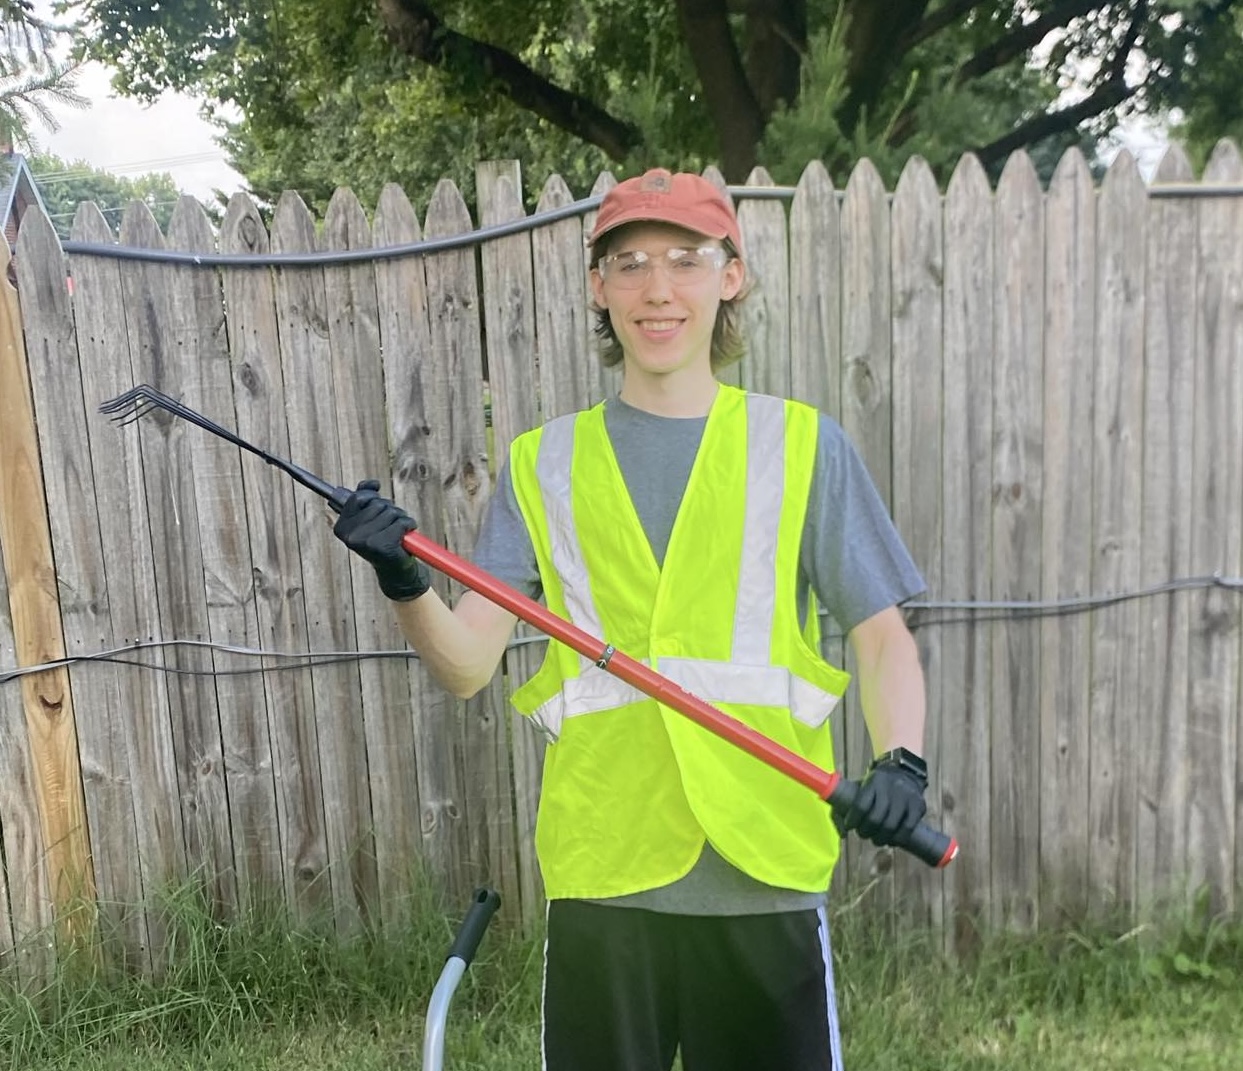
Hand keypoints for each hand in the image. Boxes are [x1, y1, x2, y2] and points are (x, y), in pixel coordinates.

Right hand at [332, 480, 430, 600]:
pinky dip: (409, 525)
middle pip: (377, 503)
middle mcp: (350, 536)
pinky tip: (405, 537)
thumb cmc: (383, 540)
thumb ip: (366, 498)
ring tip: (397, 533)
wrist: (394, 570)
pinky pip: (402, 522)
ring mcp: (366, 541)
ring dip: (400, 518)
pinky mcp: (383, 546)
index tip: (377, 508)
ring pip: (391, 512)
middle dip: (389, 510)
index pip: (358, 497)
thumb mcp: (371, 518)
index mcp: (342, 528)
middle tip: (389, 526)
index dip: (372, 498)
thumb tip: (373, 484)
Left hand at [834, 757, 927, 847]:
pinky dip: (897, 839)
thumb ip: (841, 809)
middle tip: (863, 834)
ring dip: (880, 838)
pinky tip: (891, 840)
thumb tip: (843, 834)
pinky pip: (907, 828)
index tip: (850, 826)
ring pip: (891, 826)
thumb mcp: (856, 788)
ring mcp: (906, 797)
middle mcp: (890, 788)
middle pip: (875, 818)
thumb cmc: (874, 787)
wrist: (903, 773)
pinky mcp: (918, 806)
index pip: (861, 805)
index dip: (853, 820)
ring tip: (875, 839)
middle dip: (865, 831)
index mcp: (873, 781)